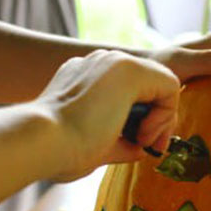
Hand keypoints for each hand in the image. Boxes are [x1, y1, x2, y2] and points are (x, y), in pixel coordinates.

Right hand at [36, 49, 179, 180]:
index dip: (146, 121)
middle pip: (150, 86)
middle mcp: (99, 63)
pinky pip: (170, 85)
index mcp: (85, 77)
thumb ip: (120, 139)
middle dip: (158, 119)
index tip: (140, 146)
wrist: (41, 142)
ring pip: (162, 83)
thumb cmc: (60, 149)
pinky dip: (166, 113)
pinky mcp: (128, 69)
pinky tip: (144, 133)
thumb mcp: (96, 143)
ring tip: (143, 142)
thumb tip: (140, 147)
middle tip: (149, 146)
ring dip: (162, 117)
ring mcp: (112, 61)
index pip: (131, 92)